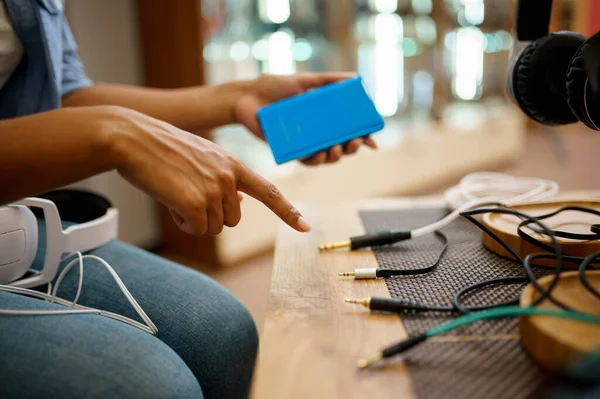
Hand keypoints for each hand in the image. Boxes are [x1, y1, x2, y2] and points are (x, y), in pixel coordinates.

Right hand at [106, 106, 309, 234]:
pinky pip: (197, 229)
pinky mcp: (196, 202)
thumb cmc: (165, 150)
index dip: (288, 212)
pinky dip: (183, 223)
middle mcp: (230, 176)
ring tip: (177, 193)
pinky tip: (171, 202)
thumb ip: (227, 179)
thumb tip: (241, 203)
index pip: (269, 192)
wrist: (134, 138)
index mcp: (234, 164)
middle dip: (211, 215)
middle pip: (233, 219)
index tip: (305, 226)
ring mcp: (215, 189)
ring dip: (196, 219)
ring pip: (214, 227)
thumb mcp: (204, 158)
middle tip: (187, 194)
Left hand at [234, 73, 377, 165]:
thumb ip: (328, 80)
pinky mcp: (289, 150)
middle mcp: (317, 132)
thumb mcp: (303, 81)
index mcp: (324, 117)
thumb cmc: (273, 87)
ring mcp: (304, 142)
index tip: (372, 140)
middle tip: (356, 143)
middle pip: (342, 145)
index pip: (349, 129)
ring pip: (327, 157)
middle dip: (353, 147)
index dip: (363, 136)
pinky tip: (320, 155)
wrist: (246, 97)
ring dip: (337, 156)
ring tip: (337, 148)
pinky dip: (315, 160)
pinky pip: (306, 160)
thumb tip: (354, 78)